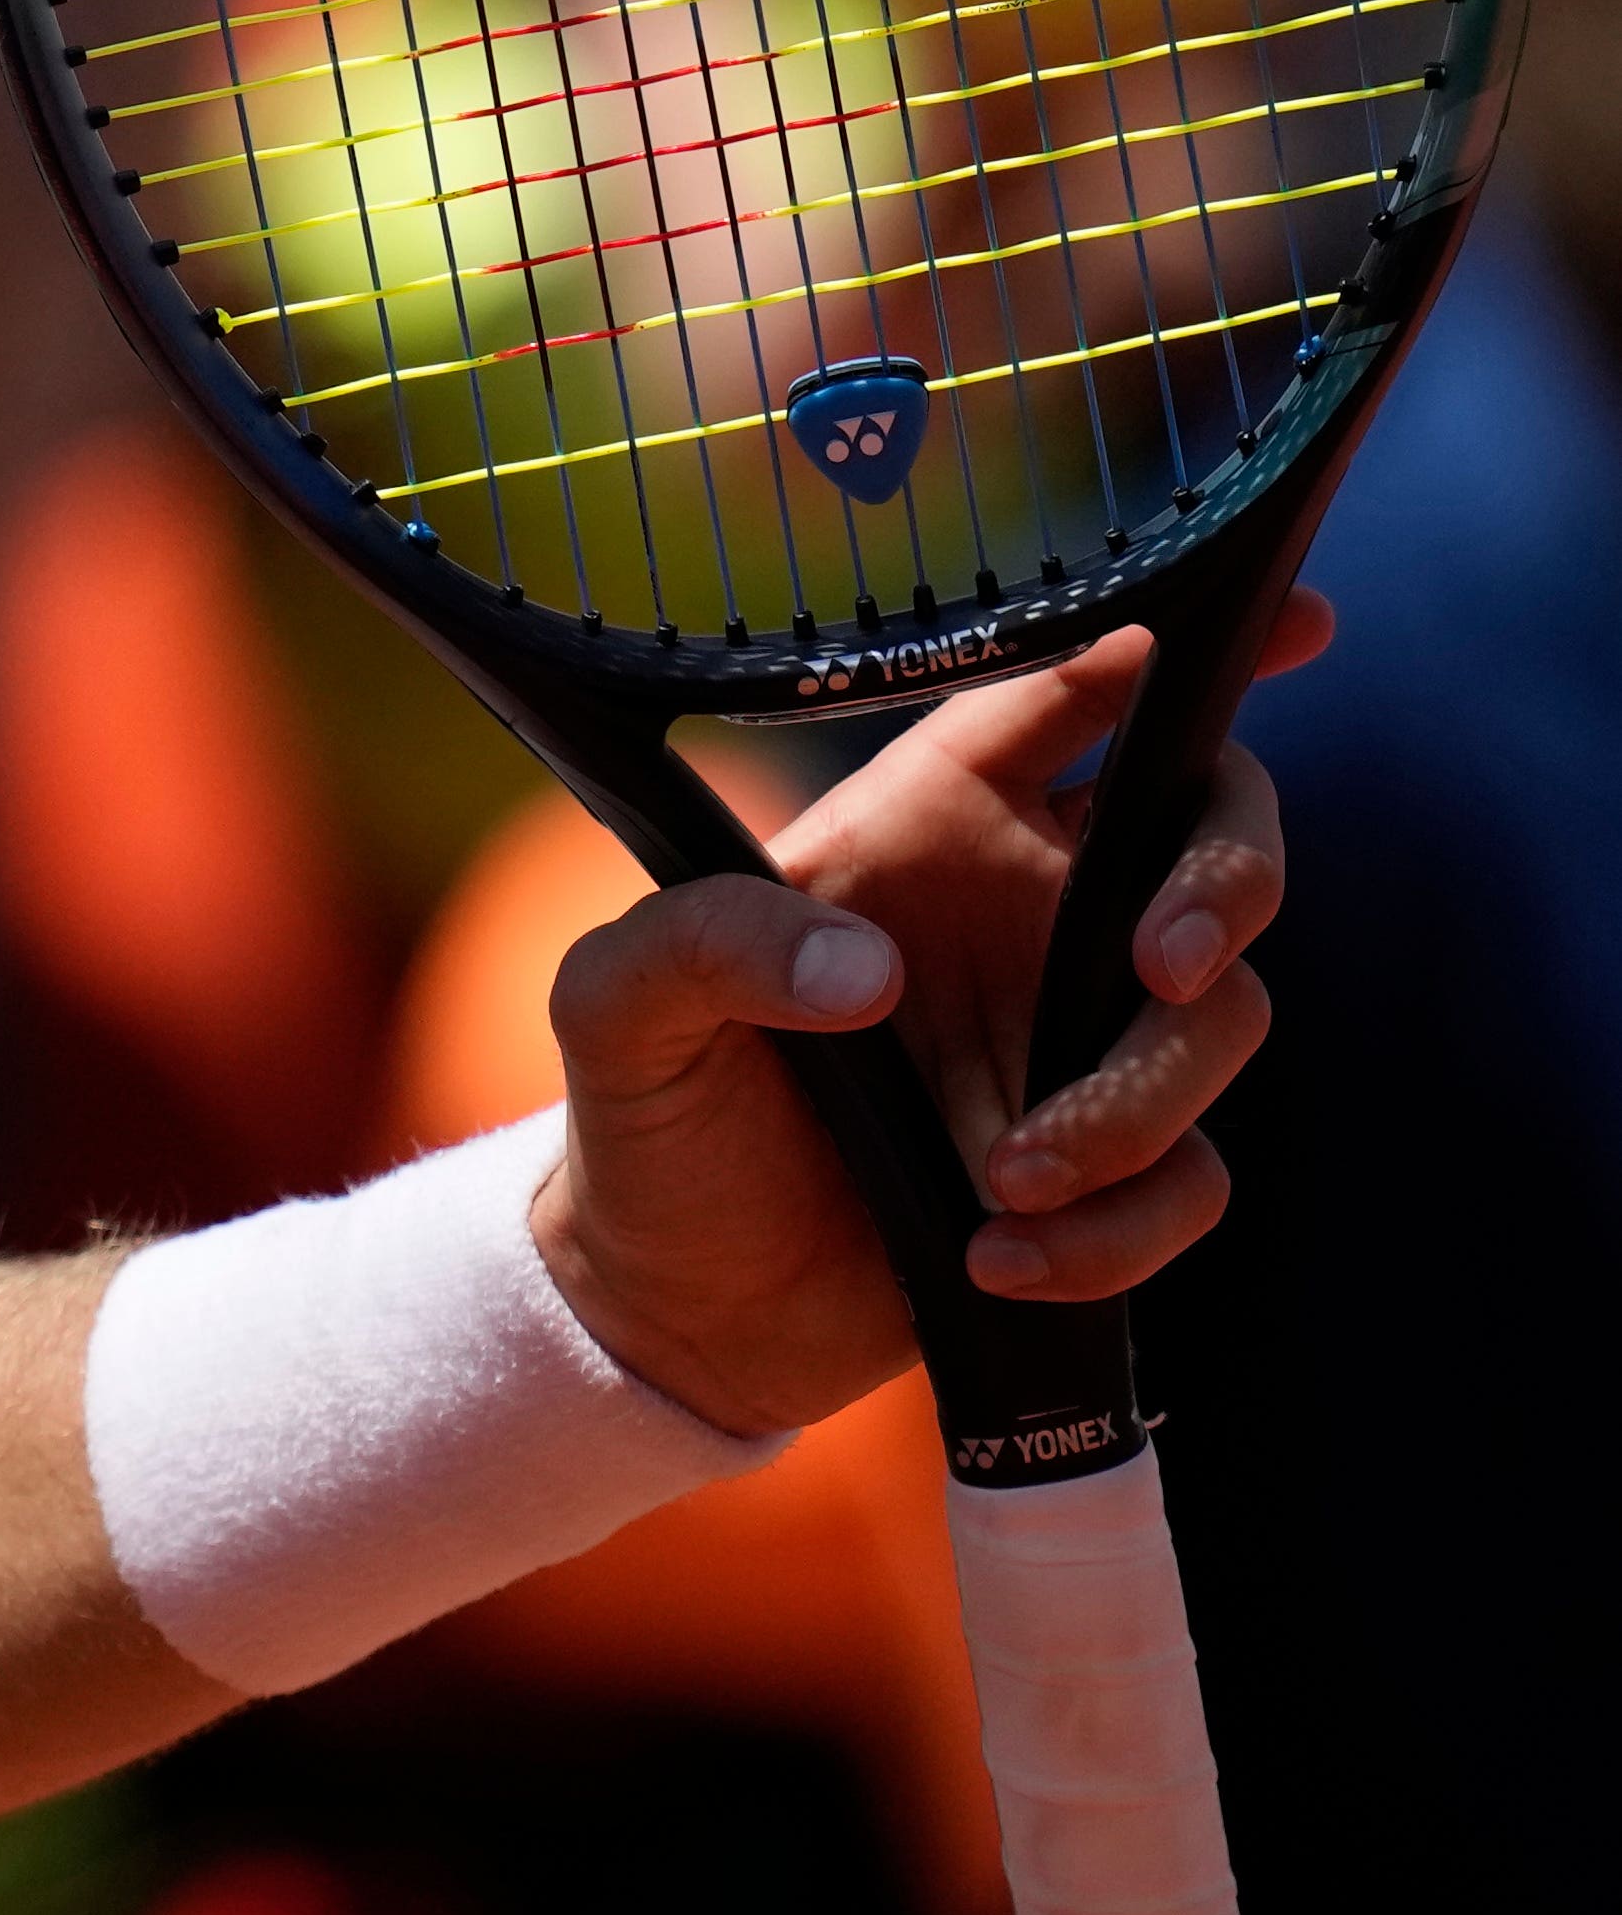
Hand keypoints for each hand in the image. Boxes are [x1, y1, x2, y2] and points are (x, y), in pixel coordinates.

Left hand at [525, 598, 1321, 1436]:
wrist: (674, 1293)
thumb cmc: (648, 1115)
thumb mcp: (619, 1009)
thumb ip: (703, 948)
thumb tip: (867, 973)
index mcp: (921, 825)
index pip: (1067, 697)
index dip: (1175, 647)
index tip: (1294, 620)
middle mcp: (1025, 911)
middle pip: (1209, 834)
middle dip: (1229, 880)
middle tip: (1166, 961)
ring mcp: (1077, 1037)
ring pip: (1221, 1020)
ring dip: (1133, 1105)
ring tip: (1002, 1175)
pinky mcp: (1109, 1165)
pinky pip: (1192, 1178)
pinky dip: (1119, 1226)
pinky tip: (1003, 1254)